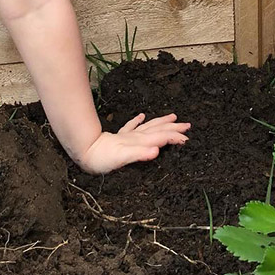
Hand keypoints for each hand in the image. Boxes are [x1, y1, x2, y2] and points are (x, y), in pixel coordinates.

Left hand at [75, 112, 190, 173]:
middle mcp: (136, 137)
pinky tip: (142, 115)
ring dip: (161, 122)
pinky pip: (132, 127)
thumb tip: (157, 151)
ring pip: (149, 126)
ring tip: (173, 117)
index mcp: (139, 142)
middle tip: (188, 125)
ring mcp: (128, 136)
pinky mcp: (120, 138)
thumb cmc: (104, 159)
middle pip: (158, 130)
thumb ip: (141, 154)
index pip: (162, 137)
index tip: (187, 138)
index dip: (175, 137)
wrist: (86, 152)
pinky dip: (139, 121)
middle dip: (173, 128)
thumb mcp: (124, 158)